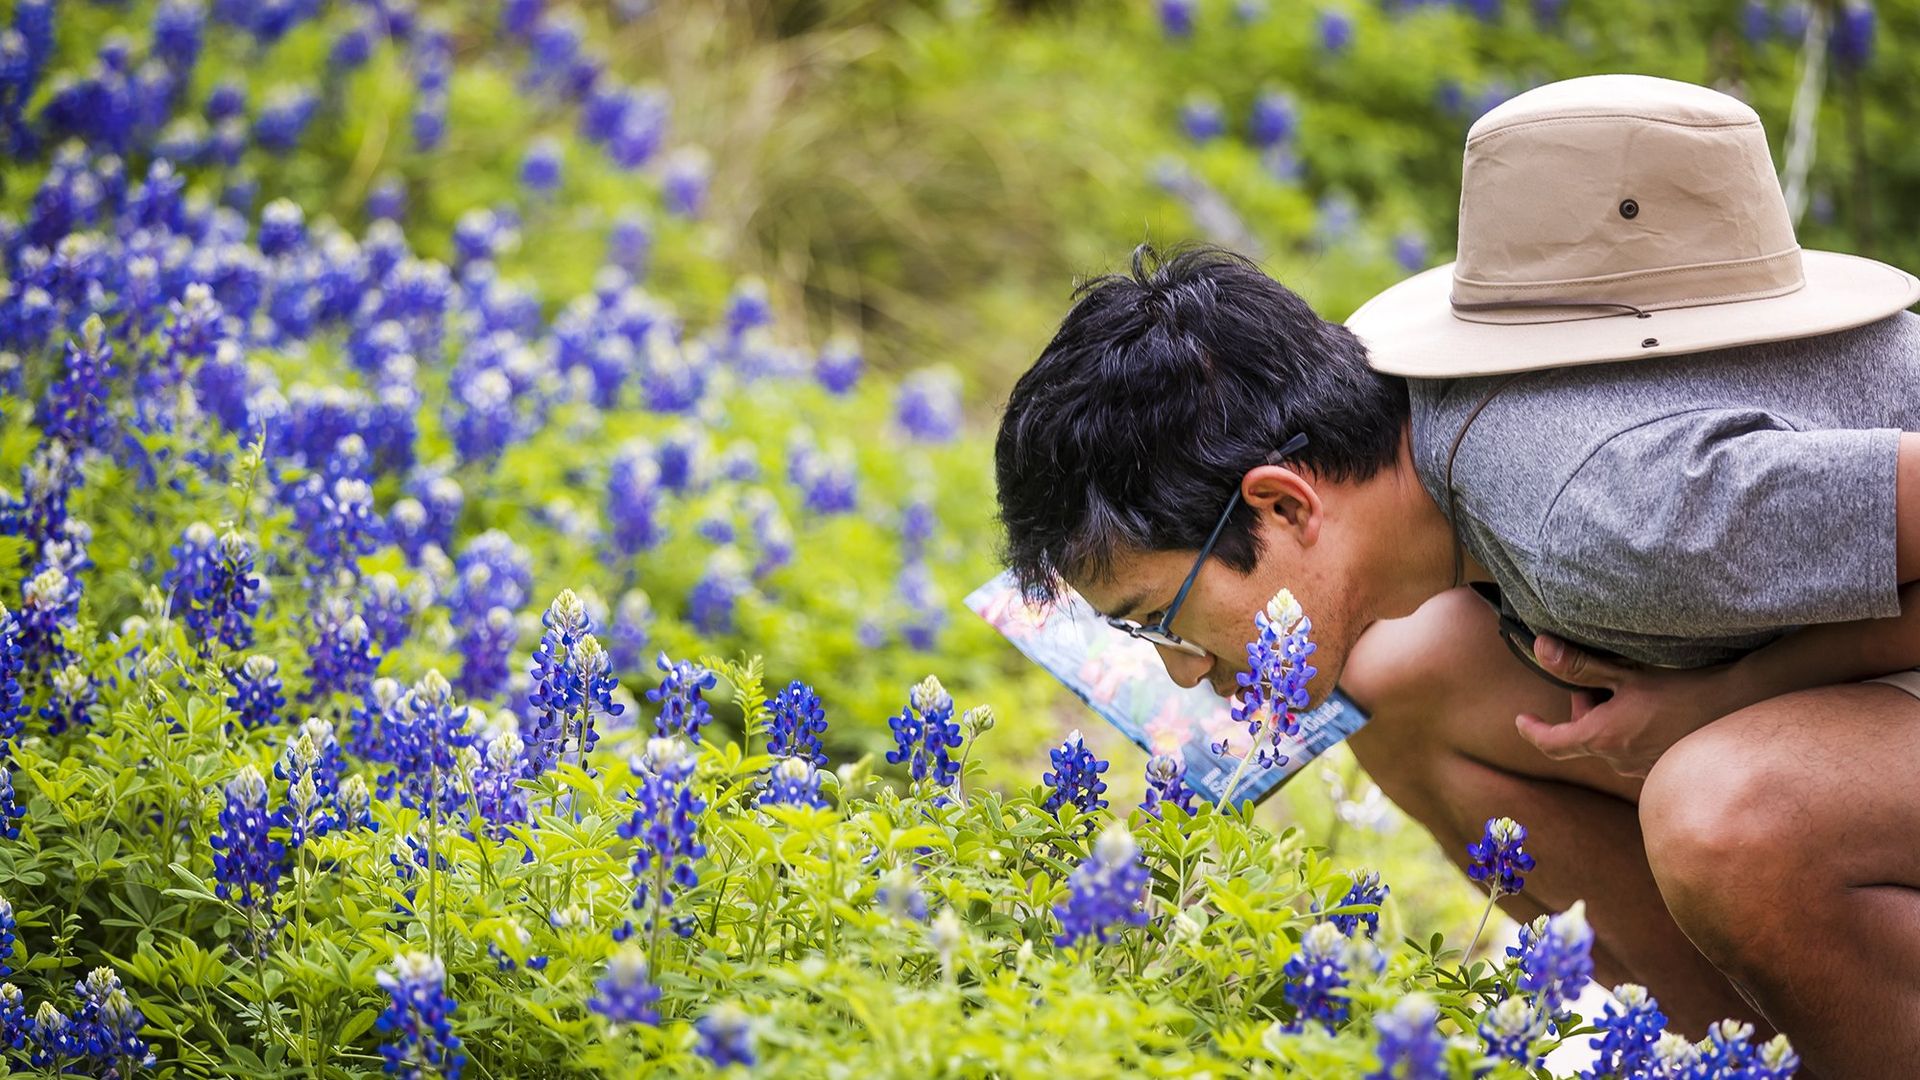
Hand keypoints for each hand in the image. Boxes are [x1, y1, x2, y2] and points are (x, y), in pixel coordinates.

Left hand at [1514, 634, 1740, 777]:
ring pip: (1611, 742)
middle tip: (1610, 678)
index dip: (1532, 730)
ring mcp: (1644, 770)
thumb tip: (1540, 648)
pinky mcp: (1666, 771)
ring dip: (1612, 718)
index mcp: (1602, 738)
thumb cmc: (1684, 686)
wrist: (1742, 706)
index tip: (1522, 719)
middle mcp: (1618, 762)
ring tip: (1640, 691)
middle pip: (1584, 735)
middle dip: (1586, 706)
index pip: (1551, 743)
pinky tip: (1661, 710)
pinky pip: (1636, 750)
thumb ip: (1580, 665)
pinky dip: (1635, 731)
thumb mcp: (1627, 671)